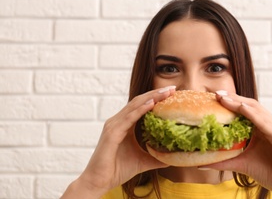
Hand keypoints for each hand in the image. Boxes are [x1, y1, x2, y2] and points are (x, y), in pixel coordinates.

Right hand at [61, 86, 175, 197]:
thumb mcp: (143, 161)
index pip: (142, 105)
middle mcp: (118, 121)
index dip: (156, 97)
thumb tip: (173, 159)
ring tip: (165, 92)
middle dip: (156, 93)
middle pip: (139, 101)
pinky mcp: (112, 133)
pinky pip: (128, 118)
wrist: (99, 182)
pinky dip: (140, 110)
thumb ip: (156, 157)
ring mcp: (113, 125)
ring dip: (151, 97)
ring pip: (134, 106)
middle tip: (172, 88)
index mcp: (124, 124)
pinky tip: (152, 104)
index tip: (172, 93)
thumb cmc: (117, 170)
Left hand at [207, 91, 271, 198]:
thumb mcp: (240, 162)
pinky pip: (266, 124)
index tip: (214, 96)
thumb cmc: (267, 172)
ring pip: (257, 111)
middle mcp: (271, 123)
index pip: (245, 108)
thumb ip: (222, 161)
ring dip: (240, 103)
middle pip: (250, 105)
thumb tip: (201, 163)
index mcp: (262, 126)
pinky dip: (254, 115)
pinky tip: (242, 109)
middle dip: (233, 98)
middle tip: (216, 93)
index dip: (231, 101)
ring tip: (224, 98)